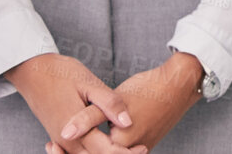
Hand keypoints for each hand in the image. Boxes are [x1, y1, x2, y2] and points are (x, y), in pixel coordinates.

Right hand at [1, 53, 144, 153]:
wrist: (33, 72)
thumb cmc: (62, 74)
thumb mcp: (90, 84)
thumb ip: (109, 104)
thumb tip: (128, 122)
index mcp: (75, 131)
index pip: (105, 152)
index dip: (126, 153)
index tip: (144, 148)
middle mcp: (66, 142)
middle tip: (142, 149)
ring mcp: (61, 142)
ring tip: (127, 148)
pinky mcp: (59, 138)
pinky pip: (75, 153)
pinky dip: (91, 153)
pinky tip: (105, 147)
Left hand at [66, 52, 202, 151]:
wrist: (179, 84)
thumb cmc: (148, 89)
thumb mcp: (114, 100)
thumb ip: (88, 118)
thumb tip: (63, 133)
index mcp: (119, 143)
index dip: (65, 151)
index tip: (51, 144)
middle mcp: (131, 150)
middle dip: (77, 151)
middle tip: (54, 144)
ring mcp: (141, 147)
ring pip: (109, 153)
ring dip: (90, 149)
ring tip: (70, 139)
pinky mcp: (146, 141)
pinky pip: (121, 150)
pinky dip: (105, 146)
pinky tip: (95, 135)